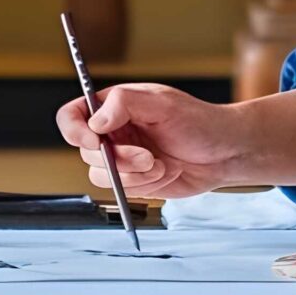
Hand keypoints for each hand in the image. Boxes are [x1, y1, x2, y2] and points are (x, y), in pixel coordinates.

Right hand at [55, 82, 250, 201]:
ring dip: (134, 176)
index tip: (94, 140)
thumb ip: (124, 104)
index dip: (74, 130)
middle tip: (148, 157)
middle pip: (87, 152)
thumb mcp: (163, 103)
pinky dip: (145, 185)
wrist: (223, 153)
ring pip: (101, 177)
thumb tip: (95, 121)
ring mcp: (121, 159)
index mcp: (113, 106)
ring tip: (161, 164)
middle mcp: (112, 133)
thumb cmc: (198, 121)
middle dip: (119, 159)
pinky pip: (122, 191)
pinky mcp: (133, 181)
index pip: (72, 116)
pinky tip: (166, 173)